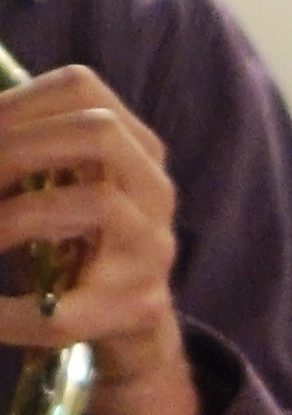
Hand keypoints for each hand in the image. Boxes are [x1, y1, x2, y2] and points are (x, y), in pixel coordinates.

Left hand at [0, 67, 200, 414]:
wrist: (128, 326)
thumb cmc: (71, 244)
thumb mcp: (54, 186)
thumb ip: (20, 155)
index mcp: (132, 149)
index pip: (81, 88)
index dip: (13, 103)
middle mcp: (154, 190)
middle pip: (101, 133)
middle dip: (17, 148)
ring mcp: (152, 249)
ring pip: (98, 204)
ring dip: (13, 219)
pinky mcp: (135, 308)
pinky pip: (62, 309)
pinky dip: (6, 312)